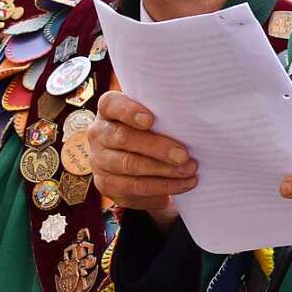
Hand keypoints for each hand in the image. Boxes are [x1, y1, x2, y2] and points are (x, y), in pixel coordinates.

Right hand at [89, 91, 197, 230]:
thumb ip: (163, 115)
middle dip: (157, 147)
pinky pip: (135, 187)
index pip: (111, 104)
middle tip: (184, 155)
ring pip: (129, 165)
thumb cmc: (152, 130)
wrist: (139, 165)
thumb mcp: (155, 119)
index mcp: (109, 110)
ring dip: (164, 170)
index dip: (129, 111)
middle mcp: (99, 133)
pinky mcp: (106, 184)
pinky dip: (163, 186)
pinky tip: (183, 183)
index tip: (150, 120)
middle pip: (124, 138)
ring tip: (189, 170)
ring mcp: (99, 160)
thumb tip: (192, 120)